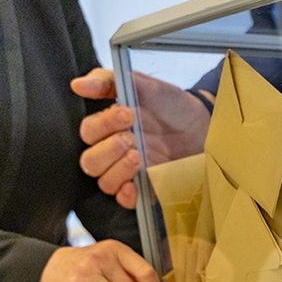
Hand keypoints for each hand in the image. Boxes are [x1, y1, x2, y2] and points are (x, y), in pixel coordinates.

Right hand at [72, 68, 211, 208]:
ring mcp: (130, 171)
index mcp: (109, 127)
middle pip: (90, 161)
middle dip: (108, 150)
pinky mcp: (147, 187)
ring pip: (104, 182)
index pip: (88, 132)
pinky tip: (135, 184)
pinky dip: (126, 195)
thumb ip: (110, 81)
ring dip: (118, 170)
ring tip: (138, 156)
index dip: (103, 125)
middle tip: (131, 138)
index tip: (128, 114)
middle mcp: (115, 152)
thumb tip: (78, 85)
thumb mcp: (145, 85)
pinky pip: (125, 200)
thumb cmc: (172, 105)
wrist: (203, 125)